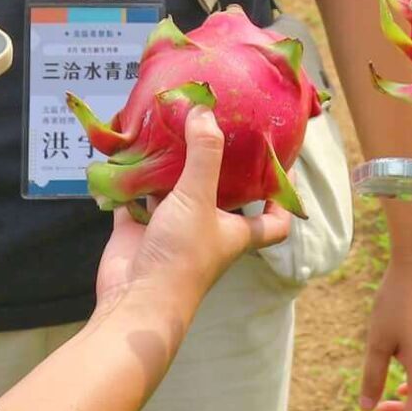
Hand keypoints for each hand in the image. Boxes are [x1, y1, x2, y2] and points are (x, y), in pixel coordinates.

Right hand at [94, 108, 294, 313]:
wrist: (136, 301)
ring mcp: (171, 231)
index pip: (274, 220)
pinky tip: (128, 153)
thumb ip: (205, 154)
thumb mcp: (199, 199)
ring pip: (174, 193)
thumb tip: (204, 110)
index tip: (282, 164)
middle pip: (219, 195)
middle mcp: (207, 231)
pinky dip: (131, 180)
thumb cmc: (181, 258)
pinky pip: (135, 199)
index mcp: (236, 231)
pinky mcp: (138, 232)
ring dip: (169, 167)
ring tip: (168, 129)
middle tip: (213, 128)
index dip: (283, 196)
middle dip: (215, 166)